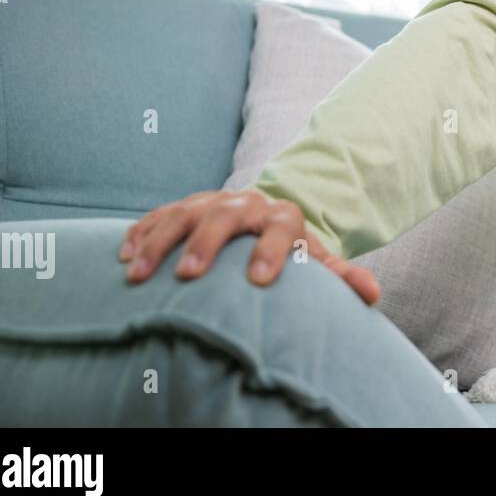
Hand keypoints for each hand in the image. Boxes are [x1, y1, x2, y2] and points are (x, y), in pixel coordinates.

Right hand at [118, 189, 380, 304]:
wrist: (266, 216)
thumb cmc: (291, 249)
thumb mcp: (316, 258)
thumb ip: (340, 276)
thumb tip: (373, 294)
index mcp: (284, 216)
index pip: (283, 227)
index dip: (273, 250)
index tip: (259, 280)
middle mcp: (246, 203)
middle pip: (225, 216)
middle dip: (206, 244)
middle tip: (190, 276)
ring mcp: (211, 201)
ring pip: (183, 213)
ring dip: (159, 242)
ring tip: (138, 274)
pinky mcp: (184, 206)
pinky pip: (158, 214)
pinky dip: (139, 232)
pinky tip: (123, 255)